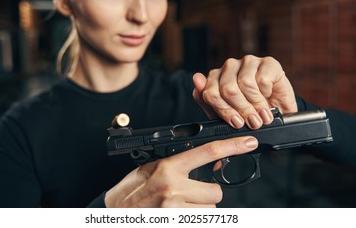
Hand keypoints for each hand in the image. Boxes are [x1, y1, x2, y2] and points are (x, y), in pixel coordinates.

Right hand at [104, 136, 257, 207]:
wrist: (113, 212)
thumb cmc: (131, 190)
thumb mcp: (151, 168)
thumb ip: (177, 164)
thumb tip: (206, 162)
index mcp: (168, 167)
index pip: (207, 151)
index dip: (231, 146)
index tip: (247, 142)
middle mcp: (174, 187)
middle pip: (215, 191)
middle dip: (207, 194)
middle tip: (190, 193)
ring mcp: (176, 209)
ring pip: (210, 210)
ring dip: (200, 209)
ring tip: (179, 206)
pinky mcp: (178, 222)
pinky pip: (201, 221)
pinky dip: (193, 217)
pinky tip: (177, 214)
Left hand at [193, 55, 296, 128]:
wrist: (277, 112)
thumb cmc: (249, 112)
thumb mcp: (226, 113)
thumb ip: (208, 99)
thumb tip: (196, 78)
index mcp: (216, 77)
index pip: (210, 92)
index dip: (224, 111)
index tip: (237, 123)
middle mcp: (230, 66)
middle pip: (228, 89)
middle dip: (242, 110)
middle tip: (252, 122)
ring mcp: (248, 62)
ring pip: (245, 84)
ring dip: (256, 104)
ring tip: (262, 115)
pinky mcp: (267, 62)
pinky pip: (262, 80)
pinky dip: (267, 94)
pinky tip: (269, 97)